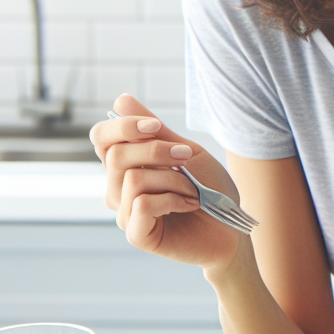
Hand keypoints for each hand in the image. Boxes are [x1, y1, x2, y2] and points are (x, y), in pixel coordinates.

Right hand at [90, 93, 241, 269]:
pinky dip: (172, 199)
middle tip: (187, 158)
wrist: (232, 225)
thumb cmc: (211, 188)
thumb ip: (155, 130)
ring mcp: (125, 212)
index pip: (101, 137)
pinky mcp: (136, 234)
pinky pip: (141, 204)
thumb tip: (121, 100)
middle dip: (157, 151)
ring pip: (132, 179)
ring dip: (173, 179)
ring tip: (193, 190)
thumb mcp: (186, 151)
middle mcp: (118, 188)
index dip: (123, 126)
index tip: (156, 126)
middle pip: (116, 155)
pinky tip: (189, 205)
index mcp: (128, 165)